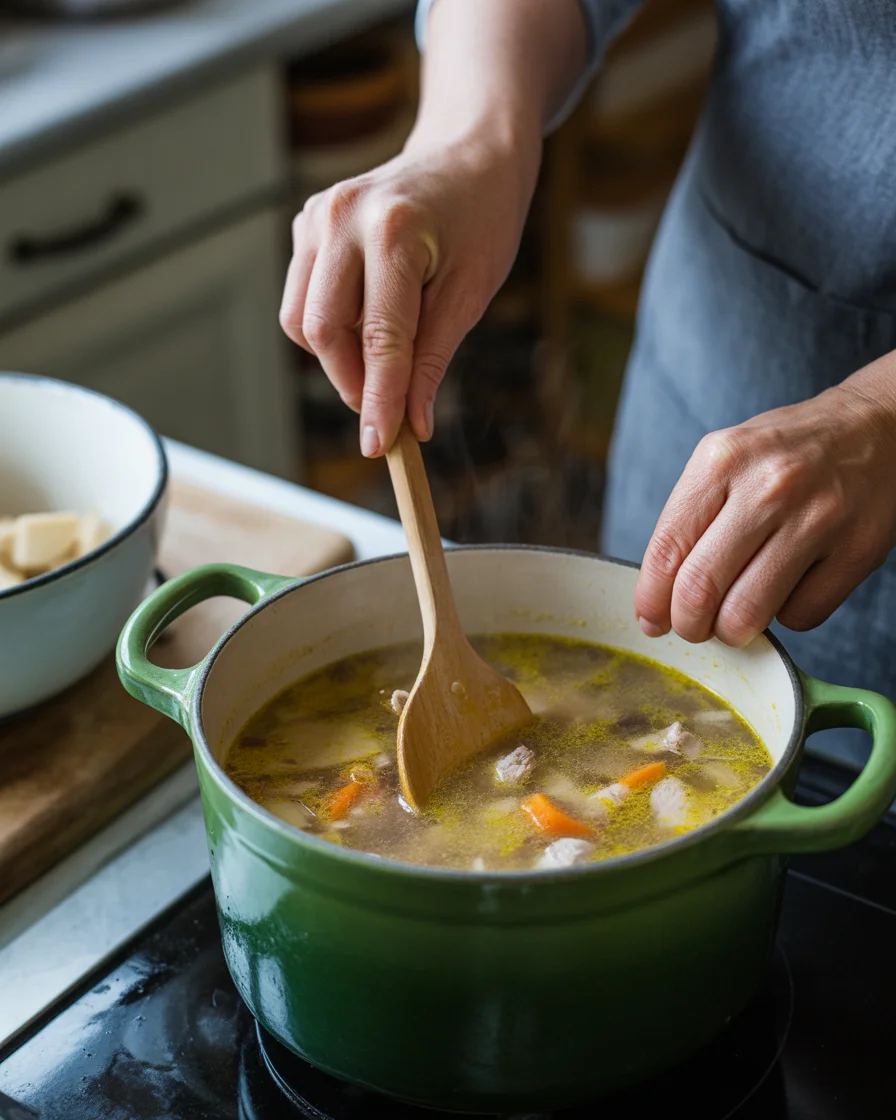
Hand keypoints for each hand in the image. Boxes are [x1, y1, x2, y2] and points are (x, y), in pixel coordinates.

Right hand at [280, 132, 537, 456]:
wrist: (468, 151)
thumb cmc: (482, 219)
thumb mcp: (472, 292)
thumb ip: (435, 358)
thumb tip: (411, 424)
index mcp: (395, 231)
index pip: (380, 337)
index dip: (379, 399)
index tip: (380, 446)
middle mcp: (342, 218)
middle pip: (322, 331)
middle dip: (353, 381)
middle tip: (387, 408)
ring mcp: (316, 216)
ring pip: (302, 320)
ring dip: (339, 357)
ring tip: (387, 354)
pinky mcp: (306, 224)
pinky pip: (303, 299)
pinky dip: (332, 327)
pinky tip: (370, 315)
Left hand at [634, 379, 895, 646]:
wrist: (877, 428)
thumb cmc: (786, 453)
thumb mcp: (726, 460)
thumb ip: (688, 520)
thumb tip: (657, 601)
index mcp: (722, 461)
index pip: (667, 549)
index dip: (651, 600)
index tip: (651, 621)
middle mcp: (768, 487)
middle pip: (700, 590)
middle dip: (687, 625)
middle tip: (692, 627)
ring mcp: (818, 519)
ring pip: (747, 615)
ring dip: (731, 632)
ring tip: (734, 618)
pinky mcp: (858, 551)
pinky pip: (800, 617)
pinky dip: (786, 616)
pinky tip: (789, 588)